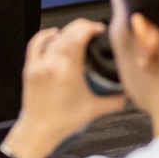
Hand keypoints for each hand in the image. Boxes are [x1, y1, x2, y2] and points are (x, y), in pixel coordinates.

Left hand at [5, 20, 125, 157]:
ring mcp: (40, 64)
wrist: (39, 130)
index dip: (90, 28)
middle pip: (68, 33)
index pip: (79, 37)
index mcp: (69, 70)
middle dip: (82, 27)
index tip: (99, 29)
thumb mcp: (94, 110)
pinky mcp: (30, 68)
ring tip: (78, 34)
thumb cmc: (62, 121)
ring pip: (54, 38)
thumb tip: (128, 94)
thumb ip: (114, 101)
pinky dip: (45, 35)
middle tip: (92, 30)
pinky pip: (36, 44)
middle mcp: (53, 64)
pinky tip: (54, 34)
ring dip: (67, 32)